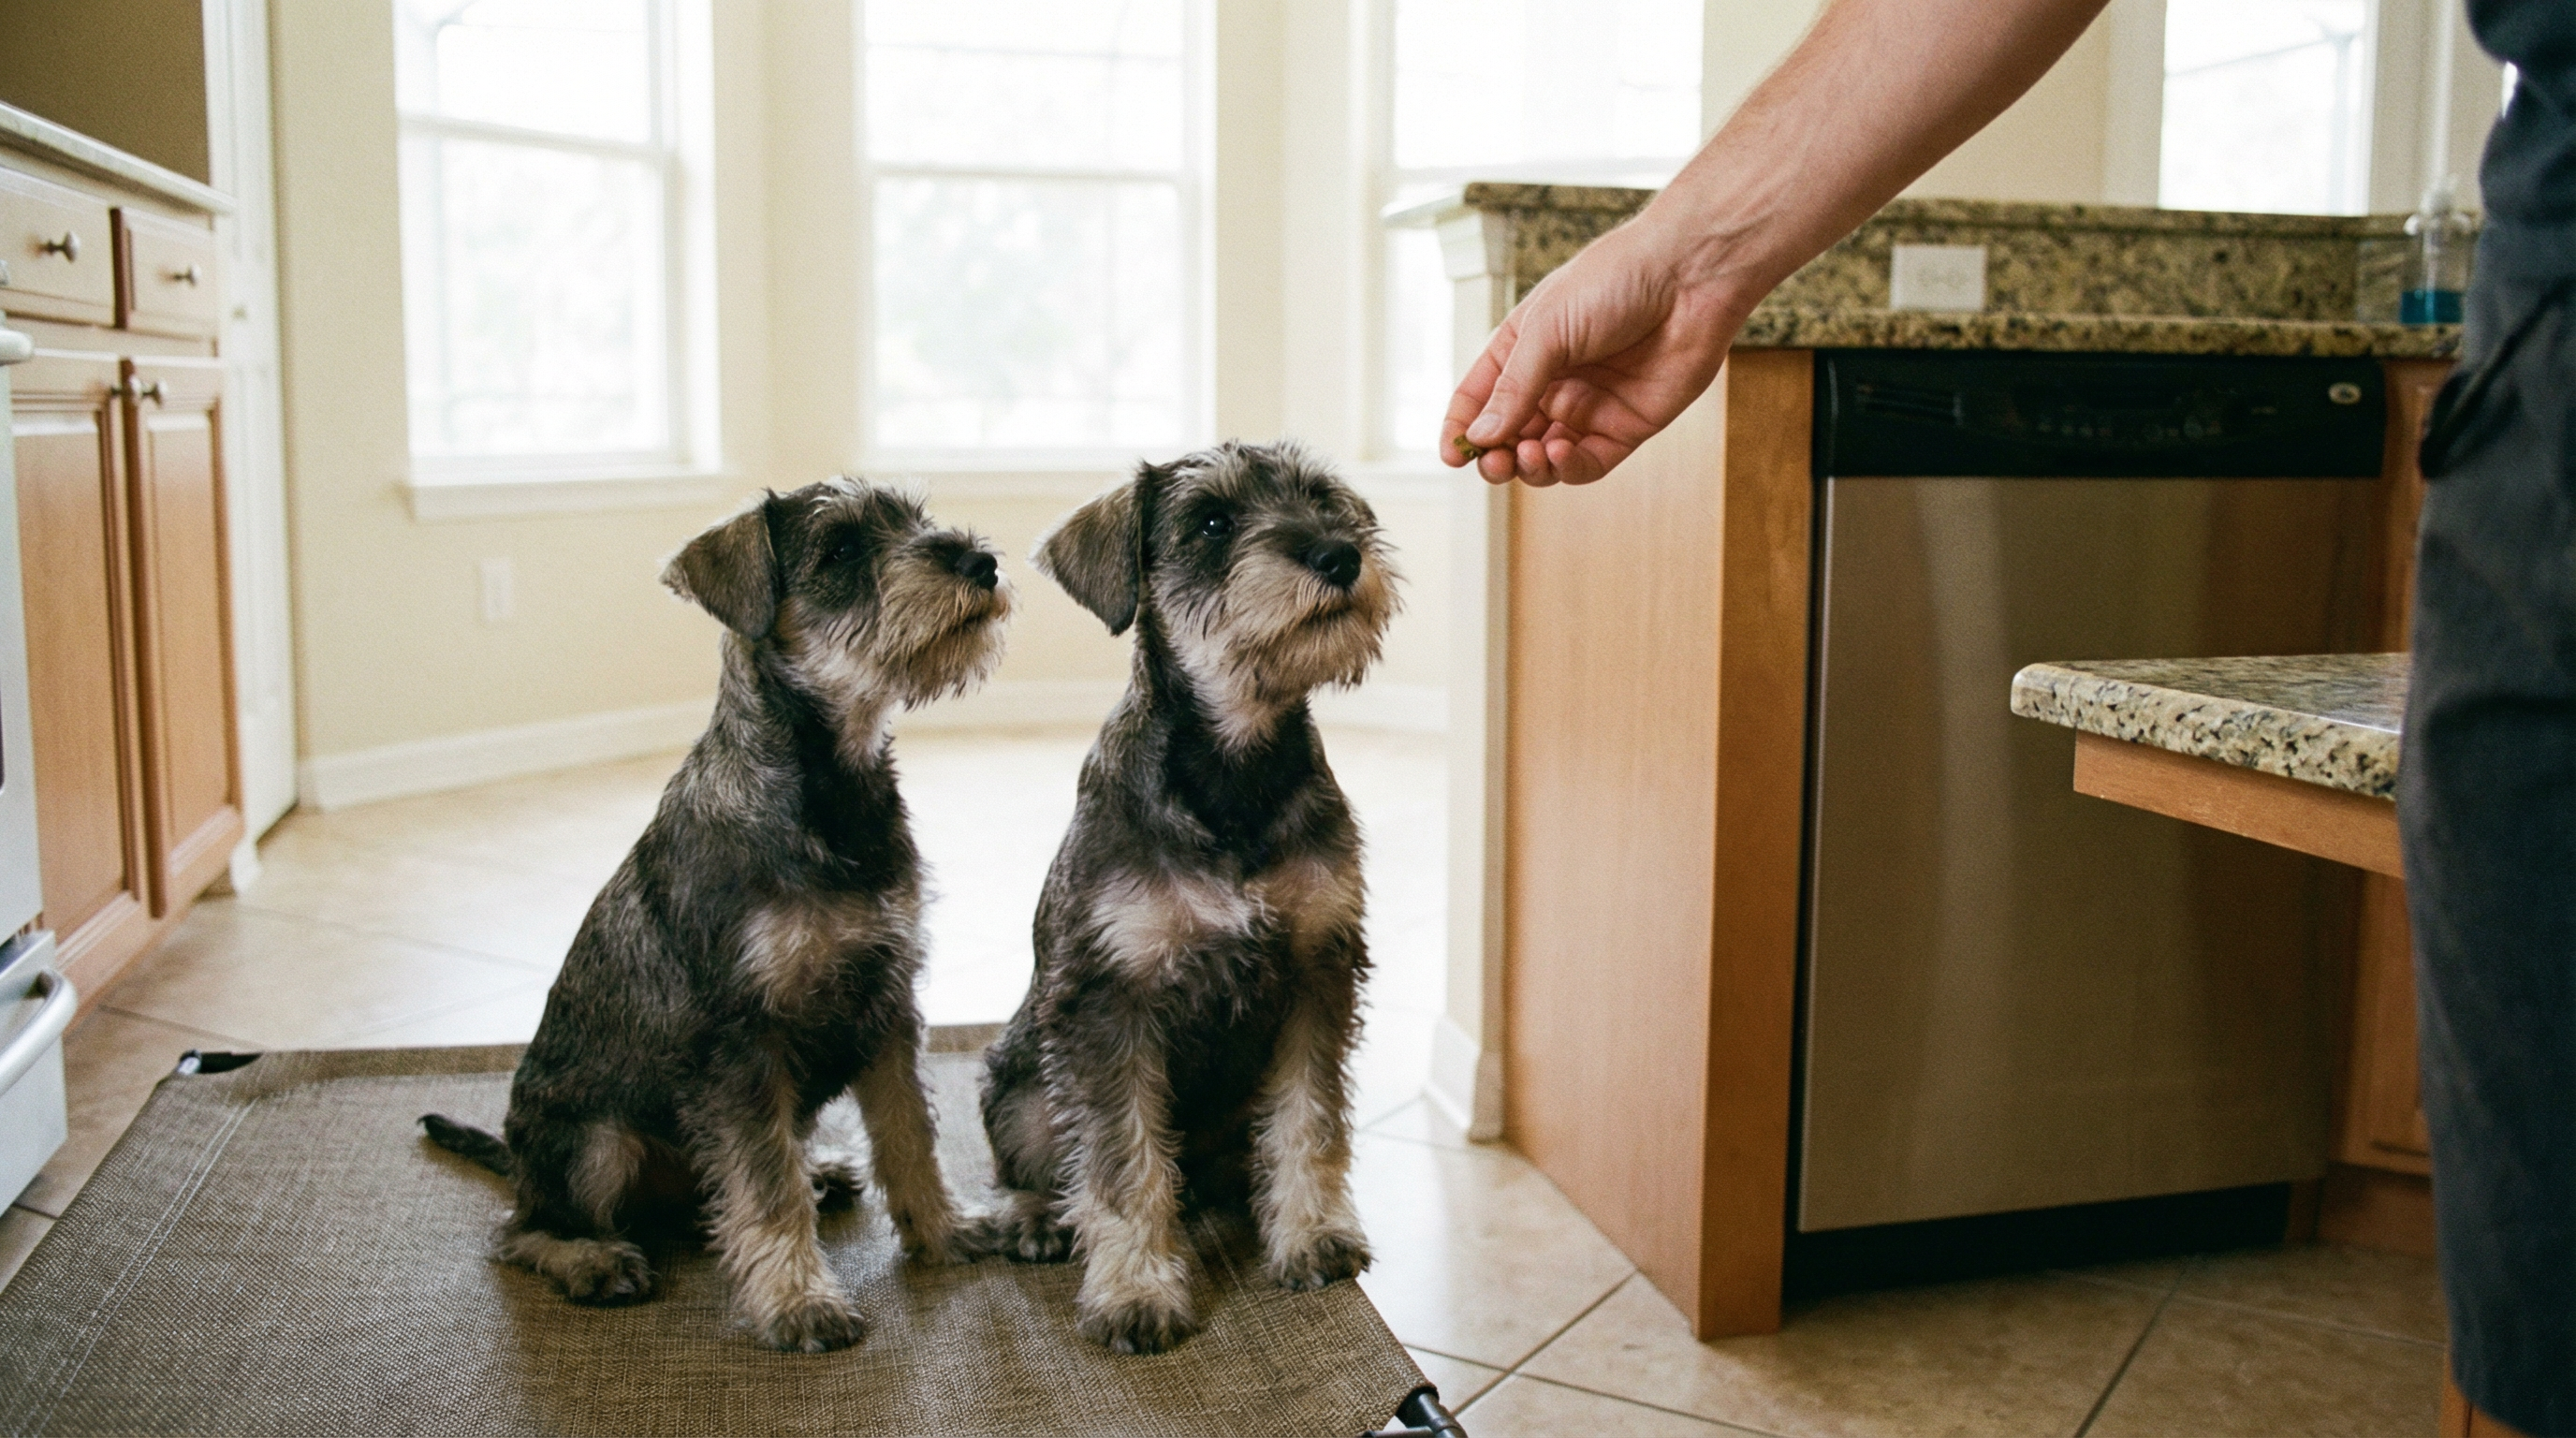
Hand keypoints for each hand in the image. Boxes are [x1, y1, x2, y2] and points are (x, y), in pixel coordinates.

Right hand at [1439, 215, 1748, 486]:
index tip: (1452, 456)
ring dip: (1530, 465)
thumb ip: (1513, 387)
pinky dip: (1569, 466)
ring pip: (1546, 456)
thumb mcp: (1546, 330)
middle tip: (1493, 463)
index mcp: (1524, 348)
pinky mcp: (1627, 425)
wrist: (1688, 274)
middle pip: (1510, 436)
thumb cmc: (1614, 280)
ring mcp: (1590, 405)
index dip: (1462, 430)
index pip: (1479, 398)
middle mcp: (1554, 381)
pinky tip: (1560, 452)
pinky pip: (1589, 462)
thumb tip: (1479, 437)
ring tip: (1530, 453)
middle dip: (1496, 455)